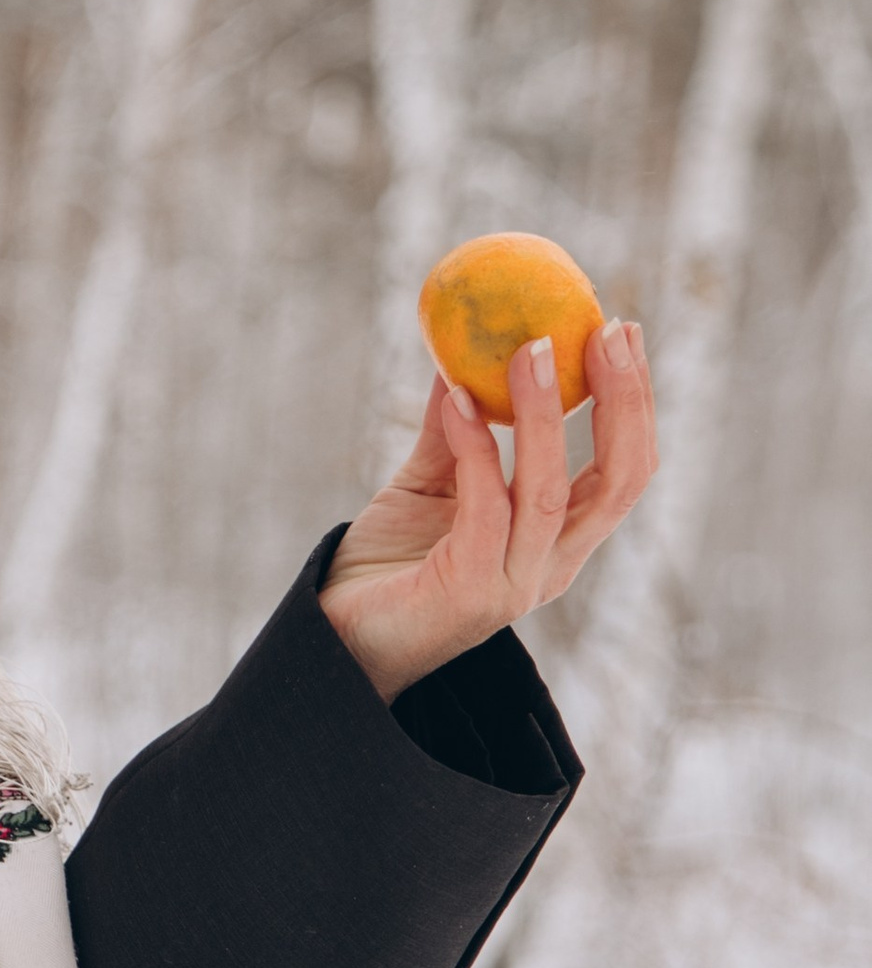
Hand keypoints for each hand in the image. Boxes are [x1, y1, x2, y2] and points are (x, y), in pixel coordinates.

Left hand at [319, 317, 658, 704]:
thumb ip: (460, 429)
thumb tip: (466, 347)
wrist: (334, 636)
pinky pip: (483, 510)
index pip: (623, 471)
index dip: (633, 402)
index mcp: (557, 540)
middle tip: (607, 332)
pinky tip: (457, 400)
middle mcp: (550, 566)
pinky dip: (476, 450)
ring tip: (528, 346)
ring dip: (544, 414)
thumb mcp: (432, 481)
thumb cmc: (389, 562)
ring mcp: (513, 585)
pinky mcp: (468, 592)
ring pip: (548, 493)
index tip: (622, 330)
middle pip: (618, 484)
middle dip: (623, 403)